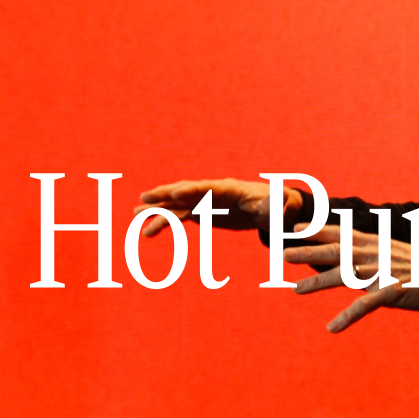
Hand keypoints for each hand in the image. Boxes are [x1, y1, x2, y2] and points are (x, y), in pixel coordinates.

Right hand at [135, 178, 304, 234]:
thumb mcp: (284, 207)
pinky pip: (178, 216)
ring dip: (157, 210)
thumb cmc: (281, 206)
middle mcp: (213, 192)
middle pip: (186, 191)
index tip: (176, 193)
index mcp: (230, 189)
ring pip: (177, 204)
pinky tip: (146, 229)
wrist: (275, 209)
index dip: (192, 190)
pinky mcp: (201, 212)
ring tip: (135, 216)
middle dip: (166, 194)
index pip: (208, 188)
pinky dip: (163, 221)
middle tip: (144, 198)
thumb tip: (279, 203)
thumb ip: (281, 205)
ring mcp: (205, 202)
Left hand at [283, 225, 418, 331]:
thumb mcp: (393, 251)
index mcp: (374, 243)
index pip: (339, 234)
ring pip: (342, 276)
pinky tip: (332, 328)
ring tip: (295, 289)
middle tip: (283, 255)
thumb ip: (371, 253)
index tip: (295, 228)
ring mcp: (380, 273)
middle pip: (334, 252)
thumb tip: (352, 256)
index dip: (316, 231)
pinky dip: (346, 317)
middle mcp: (373, 255)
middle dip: (307, 252)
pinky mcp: (389, 292)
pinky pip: (363, 306)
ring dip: (317, 282)